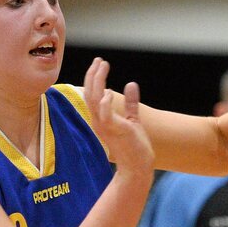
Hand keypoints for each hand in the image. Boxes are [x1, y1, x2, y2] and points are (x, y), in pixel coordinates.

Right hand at [83, 58, 154, 175]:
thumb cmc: (134, 146)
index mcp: (101, 118)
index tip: (100, 63)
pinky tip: (107, 91)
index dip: (94, 78)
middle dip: (93, 75)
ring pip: (94, 100)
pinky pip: (105, 115)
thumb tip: (131, 84)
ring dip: (97, 82)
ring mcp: (105, 126)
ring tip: (103, 66)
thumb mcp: (132, 119)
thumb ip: (130, 103)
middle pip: (90, 94)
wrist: (137, 167)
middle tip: (99, 60)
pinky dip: (104, 103)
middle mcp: (99, 121)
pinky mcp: (114, 130)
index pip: (93, 94)